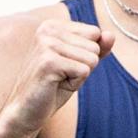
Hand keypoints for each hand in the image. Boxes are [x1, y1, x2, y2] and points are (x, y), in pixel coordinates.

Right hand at [0, 19, 114, 137]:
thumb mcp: (79, 64)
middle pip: (94, 46)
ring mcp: (47, 44)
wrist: (26, 112)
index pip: (95, 33)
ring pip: (91, 59)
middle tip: (60, 77)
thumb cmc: (52, 88)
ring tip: (57, 81)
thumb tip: (111, 35)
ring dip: (78, 77)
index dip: (86, 56)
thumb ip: (97, 48)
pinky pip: (84, 71)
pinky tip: (55, 86)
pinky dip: (74, 84)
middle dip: (83, 67)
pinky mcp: (48, 61)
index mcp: (53, 25)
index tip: (65, 66)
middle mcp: (48, 29)